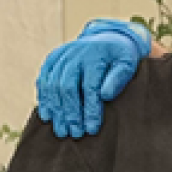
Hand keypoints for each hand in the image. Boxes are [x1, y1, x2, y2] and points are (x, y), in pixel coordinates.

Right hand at [36, 20, 149, 137]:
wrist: (108, 38)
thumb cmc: (120, 57)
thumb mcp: (127, 64)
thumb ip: (118, 78)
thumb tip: (104, 95)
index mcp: (94, 56)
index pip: (89, 87)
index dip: (89, 109)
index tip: (92, 129)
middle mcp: (74, 54)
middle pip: (67, 88)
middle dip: (71, 113)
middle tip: (75, 134)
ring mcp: (60, 56)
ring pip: (52, 86)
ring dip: (56, 111)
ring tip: (62, 131)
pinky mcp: (51, 60)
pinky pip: (43, 81)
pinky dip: (44, 99)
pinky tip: (48, 116)